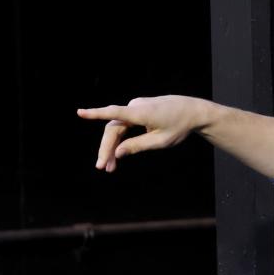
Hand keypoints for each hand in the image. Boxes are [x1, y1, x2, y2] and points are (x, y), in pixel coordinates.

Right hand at [77, 95, 206, 171]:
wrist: (193, 111)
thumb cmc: (179, 127)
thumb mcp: (160, 141)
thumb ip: (138, 146)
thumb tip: (118, 153)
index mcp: (141, 113)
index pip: (115, 114)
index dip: (96, 114)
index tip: (80, 113)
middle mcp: (135, 106)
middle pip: (114, 128)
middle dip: (108, 149)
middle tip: (103, 168)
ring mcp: (136, 106)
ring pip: (118, 128)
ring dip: (113, 146)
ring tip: (109, 167)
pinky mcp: (138, 109)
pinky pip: (124, 125)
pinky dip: (120, 139)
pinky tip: (117, 154)